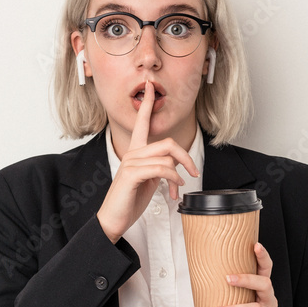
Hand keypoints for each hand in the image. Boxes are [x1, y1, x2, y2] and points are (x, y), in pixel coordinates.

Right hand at [96, 79, 198, 242]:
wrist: (114, 219)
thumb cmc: (130, 200)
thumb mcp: (149, 181)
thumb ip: (159, 167)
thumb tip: (174, 164)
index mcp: (135, 152)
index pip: (142, 122)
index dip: (147, 103)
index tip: (149, 86)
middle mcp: (132, 153)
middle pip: (167, 143)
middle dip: (186, 157)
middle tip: (193, 171)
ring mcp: (131, 163)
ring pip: (167, 157)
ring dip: (179, 174)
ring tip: (178, 188)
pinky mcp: (132, 174)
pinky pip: (161, 168)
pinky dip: (172, 178)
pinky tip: (174, 188)